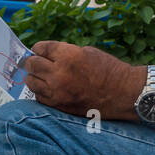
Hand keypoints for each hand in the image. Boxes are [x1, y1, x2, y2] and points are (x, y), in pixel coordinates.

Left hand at [24, 41, 138, 116]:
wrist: (123, 93)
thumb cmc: (109, 70)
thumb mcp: (87, 52)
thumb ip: (65, 53)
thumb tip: (47, 56)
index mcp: (68, 55)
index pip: (40, 48)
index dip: (39, 48)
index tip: (39, 50)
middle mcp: (59, 73)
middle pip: (32, 65)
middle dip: (34, 62)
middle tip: (38, 62)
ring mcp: (58, 91)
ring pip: (31, 82)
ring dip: (35, 77)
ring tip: (42, 76)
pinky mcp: (60, 105)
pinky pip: (40, 97)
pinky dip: (42, 92)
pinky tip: (50, 89)